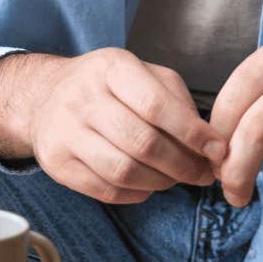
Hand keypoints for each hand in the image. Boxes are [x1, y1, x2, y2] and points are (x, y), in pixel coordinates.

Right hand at [4, 49, 227, 204]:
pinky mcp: (56, 162)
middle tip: (201, 174)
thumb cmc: (107, 86)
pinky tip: (146, 185)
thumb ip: (177, 101)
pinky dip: (136, 194)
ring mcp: (65, 131)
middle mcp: (83, 96)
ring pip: (124, 171)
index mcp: (111, 67)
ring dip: (161, 183)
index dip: (193, 133)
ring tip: (174, 179)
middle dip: (182, 165)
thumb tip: (209, 143)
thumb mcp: (142, 73)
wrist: (45, 96)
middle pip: (143, 143)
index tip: (217, 150)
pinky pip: (106, 191)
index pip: (157, 105)